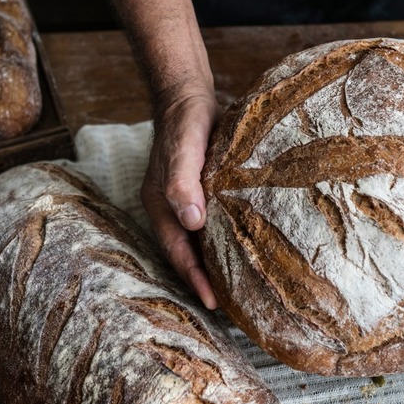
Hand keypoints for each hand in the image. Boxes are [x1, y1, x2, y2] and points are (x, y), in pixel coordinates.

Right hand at [141, 91, 220, 308]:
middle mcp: (173, 207)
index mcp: (161, 205)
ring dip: (214, 260)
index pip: (177, 250)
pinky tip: (241, 244)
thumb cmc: (184, 124)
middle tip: (230, 303)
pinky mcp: (204, 190)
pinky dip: (223, 237)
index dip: (194, 276)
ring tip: (237, 283)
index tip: (213, 302)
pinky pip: (213, 221)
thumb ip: (183, 182)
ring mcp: (188, 200)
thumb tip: (192, 222)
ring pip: (200, 239)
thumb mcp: (183, 149)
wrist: (190, 100)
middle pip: (187, 251)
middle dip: (204, 277)